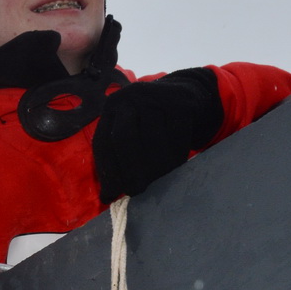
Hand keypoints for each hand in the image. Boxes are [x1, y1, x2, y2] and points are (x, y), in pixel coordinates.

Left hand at [90, 68, 222, 202]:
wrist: (187, 93)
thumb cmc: (152, 122)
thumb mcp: (131, 130)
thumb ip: (118, 156)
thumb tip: (108, 196)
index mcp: (111, 108)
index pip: (103, 142)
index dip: (106, 171)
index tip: (110, 196)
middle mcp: (129, 97)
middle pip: (123, 137)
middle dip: (128, 170)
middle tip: (135, 192)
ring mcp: (155, 97)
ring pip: (152, 139)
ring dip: (155, 168)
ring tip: (158, 183)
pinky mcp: (180, 102)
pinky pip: (177, 137)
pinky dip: (176, 157)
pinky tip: (176, 168)